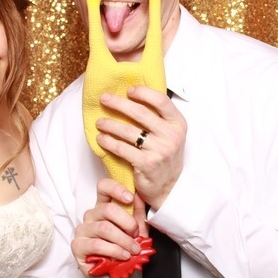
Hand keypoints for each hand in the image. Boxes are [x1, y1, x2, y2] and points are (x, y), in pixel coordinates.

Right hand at [71, 179, 145, 277]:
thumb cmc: (122, 254)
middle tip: (136, 236)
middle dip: (127, 223)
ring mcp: (82, 230)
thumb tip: (140, 195)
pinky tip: (123, 256)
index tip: (130, 197)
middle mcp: (91, 216)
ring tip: (133, 250)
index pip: (104, 187)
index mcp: (103, 208)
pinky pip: (97, 245)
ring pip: (104, 228)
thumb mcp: (136, 233)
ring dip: (123, 240)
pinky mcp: (78, 246)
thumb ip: (137, 215)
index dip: (116, 188)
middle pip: (107, 209)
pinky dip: (114, 251)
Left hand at [95, 85, 186, 209]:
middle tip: (104, 99)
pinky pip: (122, 148)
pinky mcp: (146, 163)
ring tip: (100, 122)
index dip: (143, 92)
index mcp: (178, 124)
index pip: (161, 101)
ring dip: (110, 124)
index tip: (128, 90)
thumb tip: (134, 97)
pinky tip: (101, 139)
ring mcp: (159, 150)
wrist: (168, 187)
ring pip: (128, 131)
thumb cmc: (165, 156)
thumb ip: (159, 117)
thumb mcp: (171, 134)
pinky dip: (108, 142)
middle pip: (140, 113)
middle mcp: (171, 136)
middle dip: (118, 104)